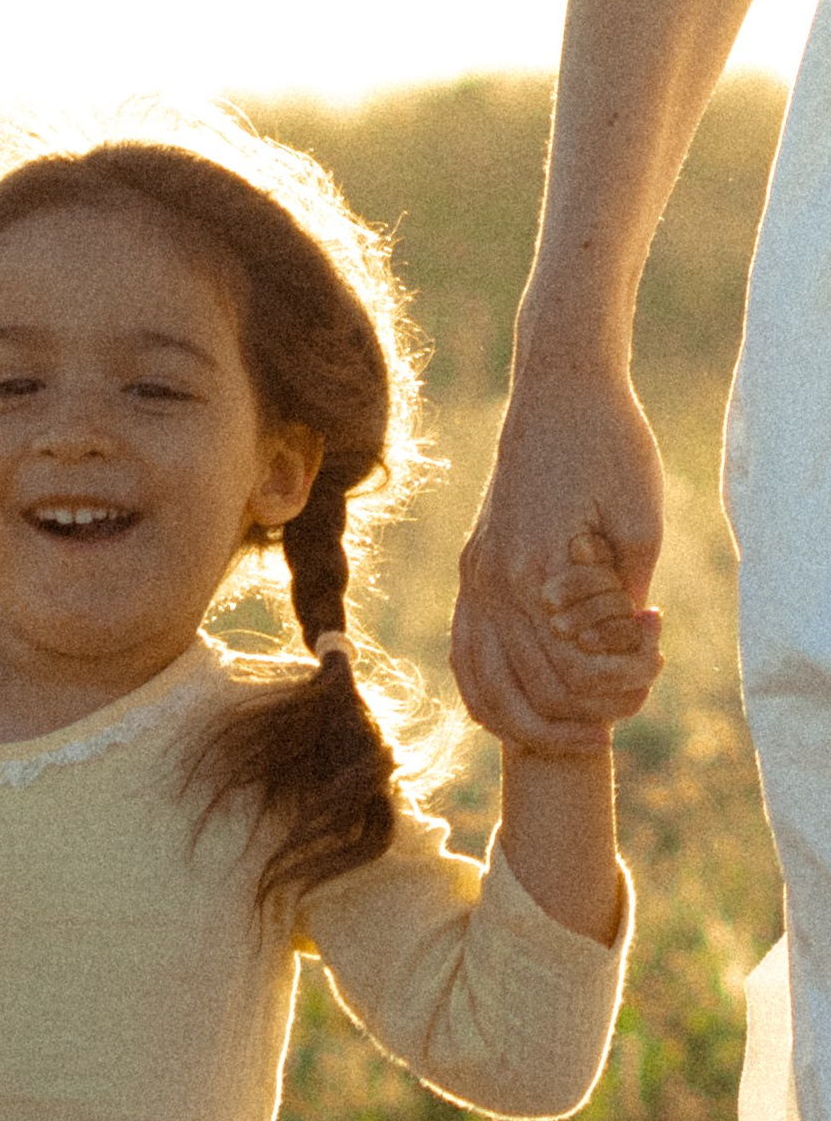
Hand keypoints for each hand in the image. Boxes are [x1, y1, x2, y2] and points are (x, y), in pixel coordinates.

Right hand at [452, 363, 664, 752]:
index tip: (656, 646)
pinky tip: (519, 713)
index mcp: (539, 570)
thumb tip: (617, 651)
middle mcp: (494, 583)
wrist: (557, 395)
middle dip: (593, 705)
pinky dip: (488, 699)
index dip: (626, 677)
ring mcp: (474, 581)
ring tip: (583, 725)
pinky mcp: (470, 573)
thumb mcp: (642, 519)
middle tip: (636, 687)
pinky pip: (463, 658)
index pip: (577, 669)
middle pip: (537, 689)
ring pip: (488, 689)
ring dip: (535, 722)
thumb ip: (624, 594)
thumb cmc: (611, 445)